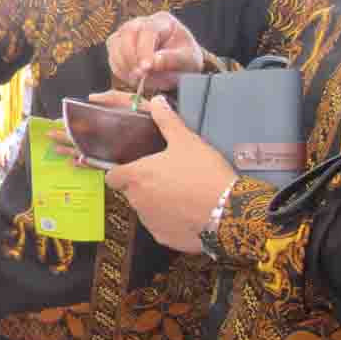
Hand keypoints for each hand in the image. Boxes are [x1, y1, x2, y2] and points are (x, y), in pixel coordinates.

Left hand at [104, 96, 236, 252]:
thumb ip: (167, 121)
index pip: (112, 177)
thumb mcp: (186, 141)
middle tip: (166, 178)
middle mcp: (136, 202)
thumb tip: (157, 101)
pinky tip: (190, 212)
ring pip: (146, 211)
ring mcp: (149, 223)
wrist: (228, 211)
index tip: (134, 168)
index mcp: (136, 177)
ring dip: (157, 204)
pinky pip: (162, 227)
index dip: (121, 172)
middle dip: (143, 187)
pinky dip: (171, 221)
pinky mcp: (164, 239)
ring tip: (182, 194)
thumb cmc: (203, 172)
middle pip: (131, 193)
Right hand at [106, 12, 202, 92]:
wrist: (179, 67)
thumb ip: (173, 59)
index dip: (144, 49)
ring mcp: (127, 33)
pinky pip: (112, 56)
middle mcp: (142, 22)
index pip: (148, 30)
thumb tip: (155, 62)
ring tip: (139, 78)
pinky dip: (120, 70)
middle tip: (141, 75)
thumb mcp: (188, 60)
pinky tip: (133, 77)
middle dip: (131, 57)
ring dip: (124, 65)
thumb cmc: (185, 60)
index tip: (147, 68)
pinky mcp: (118, 45)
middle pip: (127, 32)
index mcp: (163, 22)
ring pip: (115, 44)